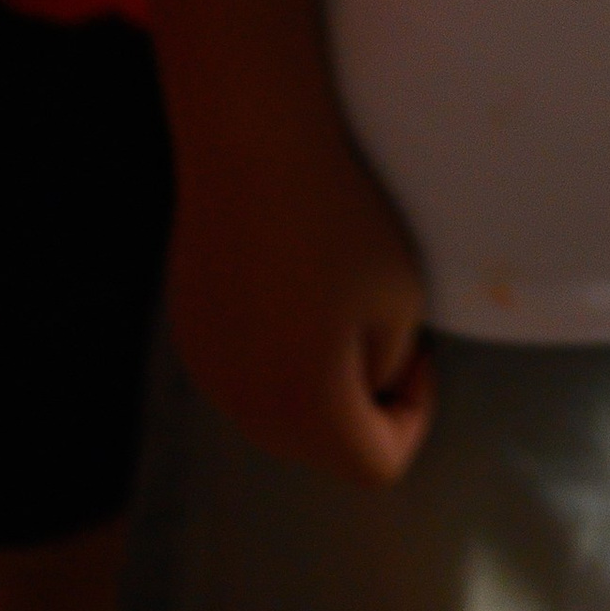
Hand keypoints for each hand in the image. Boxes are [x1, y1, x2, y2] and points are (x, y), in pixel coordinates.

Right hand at [168, 100, 434, 484]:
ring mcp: (209, 373)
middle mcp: (246, 409)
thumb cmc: (342, 217)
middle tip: (384, 329)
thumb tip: (364, 383)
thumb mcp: (401, 298)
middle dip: (363, 404)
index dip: (414, 416)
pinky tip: (289, 282)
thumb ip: (388, 366)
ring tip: (336, 300)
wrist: (253, 144)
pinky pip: (245, 371)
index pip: (377, 466)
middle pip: (323, 448)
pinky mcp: (190, 332)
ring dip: (317, 379)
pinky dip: (276, 352)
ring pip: (280, 411)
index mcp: (307, 412)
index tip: (419, 351)